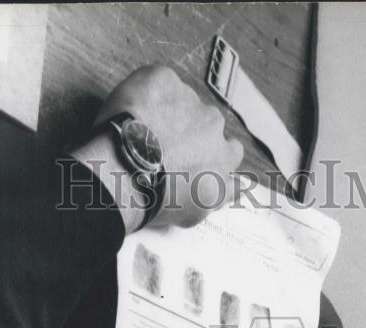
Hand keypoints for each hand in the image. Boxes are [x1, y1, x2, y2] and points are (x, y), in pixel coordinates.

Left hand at [75, 65, 243, 232]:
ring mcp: (188, 98)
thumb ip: (224, 194)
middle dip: (189, 131)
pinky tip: (133, 111)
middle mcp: (213, 123)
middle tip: (164, 145)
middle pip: (206, 122)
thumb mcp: (199, 210)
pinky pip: (157, 81)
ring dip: (168, 111)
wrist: (126, 174)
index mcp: (224, 154)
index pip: (230, 150)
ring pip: (181, 100)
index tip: (193, 160)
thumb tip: (239, 188)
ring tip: (143, 130)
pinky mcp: (162, 80)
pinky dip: (147, 93)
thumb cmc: (160, 199)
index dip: (209, 153)